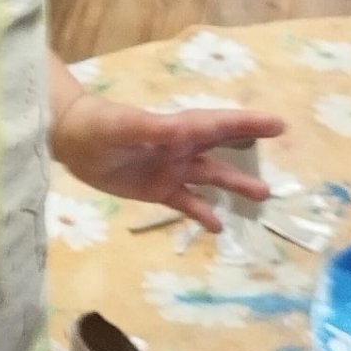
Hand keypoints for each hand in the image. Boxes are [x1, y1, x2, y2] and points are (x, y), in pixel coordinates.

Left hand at [51, 94, 284, 232]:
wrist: (70, 139)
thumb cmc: (97, 125)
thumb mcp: (123, 125)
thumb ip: (153, 128)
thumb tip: (185, 129)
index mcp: (175, 129)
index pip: (218, 125)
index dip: (247, 125)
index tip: (278, 125)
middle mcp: (179, 148)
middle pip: (221, 148)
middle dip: (249, 148)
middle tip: (280, 157)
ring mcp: (170, 169)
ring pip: (210, 178)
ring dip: (234, 185)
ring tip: (262, 195)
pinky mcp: (157, 189)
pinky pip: (186, 202)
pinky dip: (202, 213)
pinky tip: (219, 226)